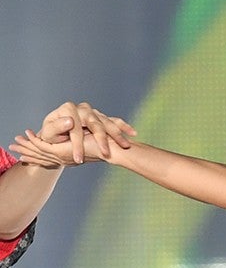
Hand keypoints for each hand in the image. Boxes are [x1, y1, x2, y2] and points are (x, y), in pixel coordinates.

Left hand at [19, 101, 135, 165]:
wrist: (58, 133)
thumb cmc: (52, 135)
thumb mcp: (49, 133)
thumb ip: (56, 128)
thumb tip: (70, 121)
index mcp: (68, 108)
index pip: (75, 127)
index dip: (77, 144)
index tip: (78, 159)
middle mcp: (83, 108)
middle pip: (95, 124)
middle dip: (102, 139)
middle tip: (106, 153)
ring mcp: (94, 112)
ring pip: (108, 123)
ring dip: (117, 135)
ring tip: (125, 146)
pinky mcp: (101, 117)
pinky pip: (115, 121)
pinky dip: (124, 127)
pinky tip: (133, 133)